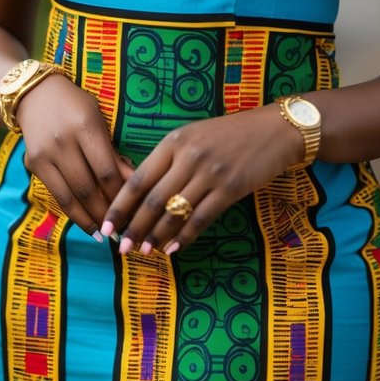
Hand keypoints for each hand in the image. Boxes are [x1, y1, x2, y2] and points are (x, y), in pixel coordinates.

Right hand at [16, 74, 133, 237]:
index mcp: (85, 126)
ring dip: (89, 220)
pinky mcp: (33, 164)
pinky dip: (72, 212)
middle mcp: (63, 141)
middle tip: (122, 229)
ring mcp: (45, 154)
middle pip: (88, 188)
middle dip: (106, 212)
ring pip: (70, 197)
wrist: (35, 94)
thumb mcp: (99, 121)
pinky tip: (85, 223)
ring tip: (104, 234)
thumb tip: (134, 183)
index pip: (106, 170)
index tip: (133, 210)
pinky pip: (56, 194)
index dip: (120, 194)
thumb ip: (114, 153)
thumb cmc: (76, 106)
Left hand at [101, 104, 303, 255]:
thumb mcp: (194, 135)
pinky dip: (184, 237)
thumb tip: (144, 194)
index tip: (106, 225)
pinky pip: (201, 219)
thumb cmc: (230, 133)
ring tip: (144, 251)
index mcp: (175, 140)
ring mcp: (210, 173)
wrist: (273, 129)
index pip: (139, 178)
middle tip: (121, 248)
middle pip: (153, 199)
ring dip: (156, 236)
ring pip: (174, 212)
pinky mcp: (230, 189)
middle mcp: (189, 156)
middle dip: (134, 227)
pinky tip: (173, 249)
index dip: (119, 205)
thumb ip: (170, 159)